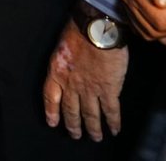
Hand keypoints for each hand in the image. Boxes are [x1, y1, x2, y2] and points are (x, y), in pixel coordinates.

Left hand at [42, 19, 128, 141]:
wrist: (96, 28)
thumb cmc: (79, 30)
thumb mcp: (62, 46)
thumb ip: (65, 61)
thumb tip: (69, 68)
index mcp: (57, 72)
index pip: (50, 97)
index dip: (51, 111)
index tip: (52, 122)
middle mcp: (71, 85)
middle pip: (71, 110)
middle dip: (73, 125)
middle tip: (75, 135)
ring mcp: (90, 89)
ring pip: (90, 115)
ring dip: (93, 128)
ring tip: (95, 137)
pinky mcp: (108, 90)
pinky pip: (110, 110)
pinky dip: (113, 122)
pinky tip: (114, 129)